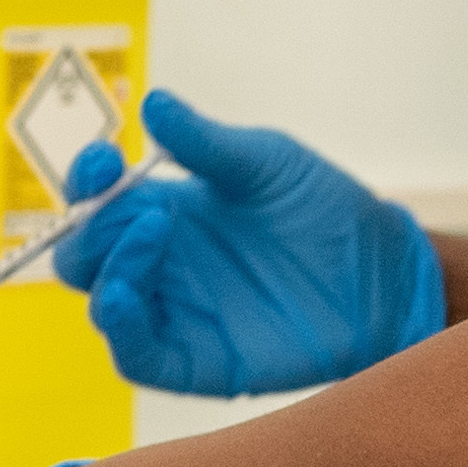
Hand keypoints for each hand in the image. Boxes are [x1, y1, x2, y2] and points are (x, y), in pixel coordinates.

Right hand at [52, 91, 443, 399]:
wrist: (382, 270)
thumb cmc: (324, 210)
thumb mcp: (265, 164)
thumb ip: (207, 144)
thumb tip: (154, 104)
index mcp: (164, 212)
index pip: (98, 201)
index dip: (87, 181)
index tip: (103, 160)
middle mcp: (160, 265)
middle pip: (86, 256)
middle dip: (90, 228)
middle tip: (132, 205)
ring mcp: (176, 314)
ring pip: (106, 304)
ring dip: (108, 269)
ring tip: (151, 232)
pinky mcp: (197, 362)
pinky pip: (138, 357)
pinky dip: (120, 330)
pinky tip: (125, 297)